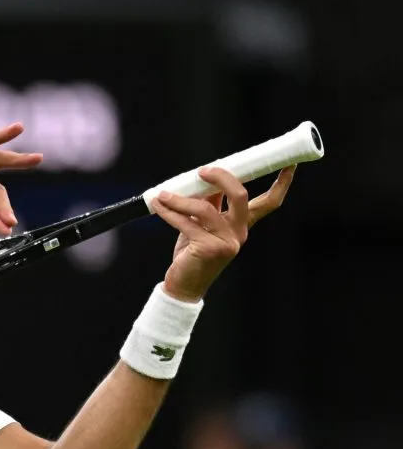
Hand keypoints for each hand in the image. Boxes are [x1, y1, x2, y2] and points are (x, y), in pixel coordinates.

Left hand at [152, 164, 296, 301]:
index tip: (289, 164)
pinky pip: (186, 223)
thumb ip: (209, 204)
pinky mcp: (208, 249)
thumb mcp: (203, 225)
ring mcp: (226, 242)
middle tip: (203, 170)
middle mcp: (239, 233)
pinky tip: (159, 205)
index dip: (281, 183)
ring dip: (180, 199)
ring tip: (164, 195)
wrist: (184, 284)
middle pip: (241, 196)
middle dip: (223, 177)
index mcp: (242, 225)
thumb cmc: (193, 253)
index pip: (269, 202)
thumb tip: (205, 179)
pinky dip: (170, 212)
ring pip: (205, 209)